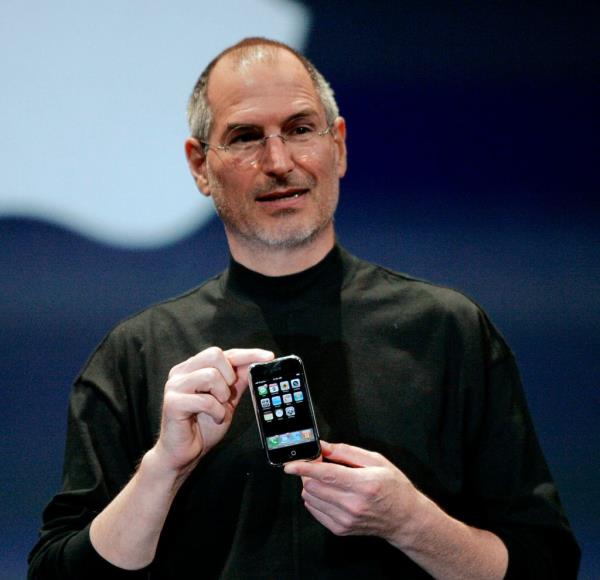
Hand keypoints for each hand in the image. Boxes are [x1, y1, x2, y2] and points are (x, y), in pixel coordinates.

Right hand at [154, 347, 273, 473]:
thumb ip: (237, 381)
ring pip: (210, 375)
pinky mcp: (172, 402)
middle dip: (228, 376)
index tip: (268, 357)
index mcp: (193, 368)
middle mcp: (182, 372)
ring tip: (218, 409)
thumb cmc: (203, 426)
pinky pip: (205, 400)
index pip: (224, 353)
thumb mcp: (227, 400)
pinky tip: (213, 419)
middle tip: (227, 395)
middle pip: (214, 354)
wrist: (185, 454)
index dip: (248, 354)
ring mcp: (174, 386)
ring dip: (222, 397)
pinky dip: (216, 412)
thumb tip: (256, 364)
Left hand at [284, 440, 424, 546]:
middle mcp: (352, 504)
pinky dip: (315, 498)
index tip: (290, 464)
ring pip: (310, 498)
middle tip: (318, 464)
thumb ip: (346, 452)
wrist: (404, 519)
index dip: (304, 468)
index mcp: (363, 484)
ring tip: (327, 479)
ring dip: (311, 485)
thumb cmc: (394, 488)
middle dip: (308, 472)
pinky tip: (328, 492)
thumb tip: (323, 446)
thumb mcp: (376, 461)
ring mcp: (345, 519)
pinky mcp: (340, 529)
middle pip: (312, 486)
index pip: (325, 475)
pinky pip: (314, 510)